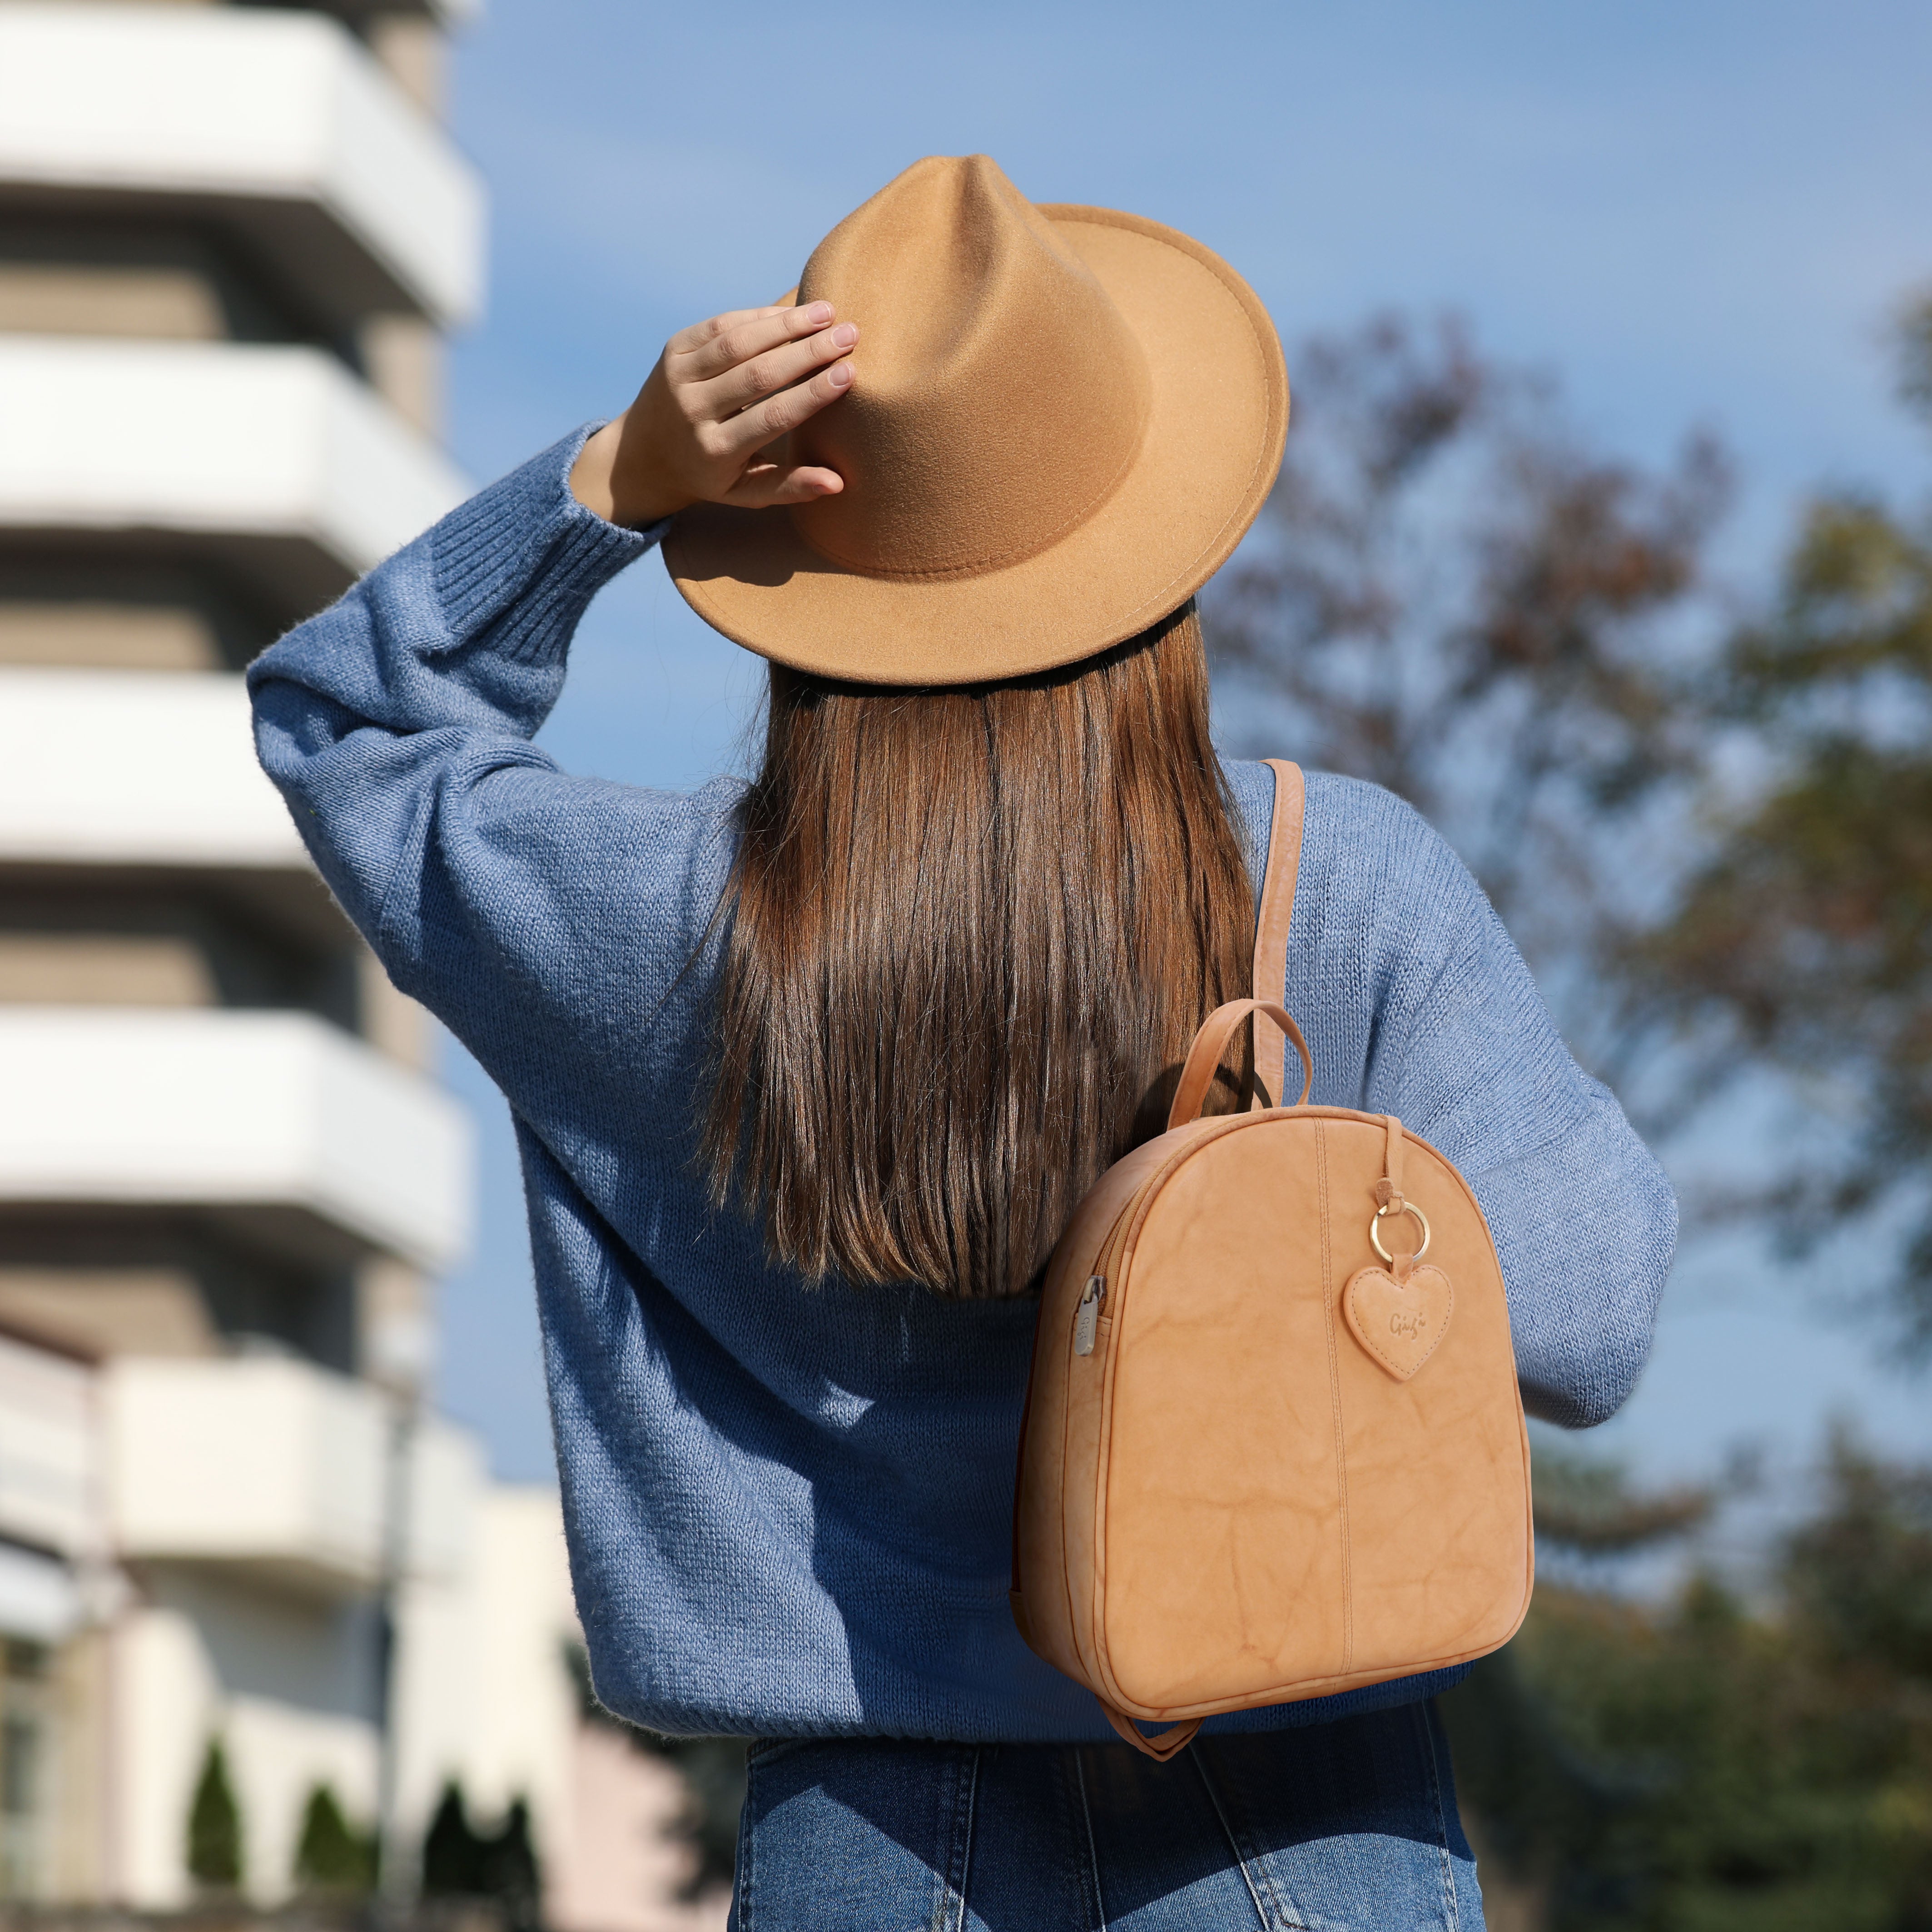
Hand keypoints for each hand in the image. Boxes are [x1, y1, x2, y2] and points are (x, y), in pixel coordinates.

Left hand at [570, 302, 856, 526]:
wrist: (642, 455)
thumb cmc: (708, 475)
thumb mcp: (744, 494)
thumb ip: (789, 487)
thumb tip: (837, 483)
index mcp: (716, 450)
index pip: (773, 416)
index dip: (812, 393)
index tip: (849, 373)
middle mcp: (693, 411)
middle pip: (759, 373)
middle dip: (809, 351)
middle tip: (850, 334)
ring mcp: (679, 376)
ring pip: (739, 342)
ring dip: (786, 324)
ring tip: (828, 312)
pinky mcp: (673, 349)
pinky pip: (721, 325)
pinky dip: (758, 315)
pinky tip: (791, 310)